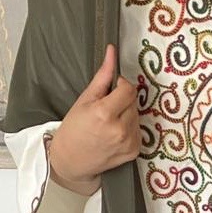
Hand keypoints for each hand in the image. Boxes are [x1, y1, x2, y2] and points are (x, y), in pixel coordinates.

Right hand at [48, 45, 140, 196]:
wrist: (72, 160)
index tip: (111, 89)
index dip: (121, 85)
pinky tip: (115, 132)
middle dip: (122, 100)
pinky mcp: (135, 151)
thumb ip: (102, 76)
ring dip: (127, 114)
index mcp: (105, 114)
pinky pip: (138, 130)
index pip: (129, 89)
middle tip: (106, 108)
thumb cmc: (74, 129)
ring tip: (109, 122)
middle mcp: (120, 130)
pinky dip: (130, 127)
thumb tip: (112, 52)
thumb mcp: (85, 99)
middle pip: (133, 102)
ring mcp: (129, 142)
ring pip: (137, 115)